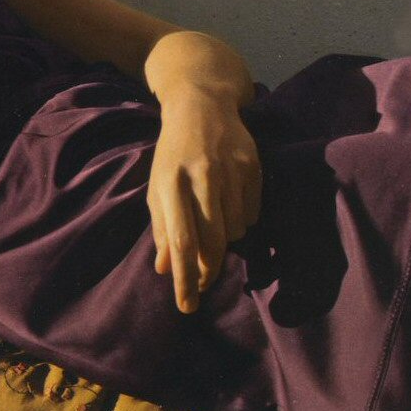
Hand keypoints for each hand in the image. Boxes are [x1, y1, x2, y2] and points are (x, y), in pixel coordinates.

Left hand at [148, 91, 262, 313]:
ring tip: (213, 225)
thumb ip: (161, 227)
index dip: (183, 278)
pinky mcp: (252, 165)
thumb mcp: (158, 187)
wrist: (202, 105)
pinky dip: (241, 222)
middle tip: (203, 283)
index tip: (186, 305)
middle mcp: (201, 176)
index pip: (179, 241)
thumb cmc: (173, 153)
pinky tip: (229, 207)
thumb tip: (165, 269)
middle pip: (211, 242)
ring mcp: (230, 170)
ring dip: (224, 241)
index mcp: (170, 183)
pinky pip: (251, 214)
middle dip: (208, 270)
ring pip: (234, 231)